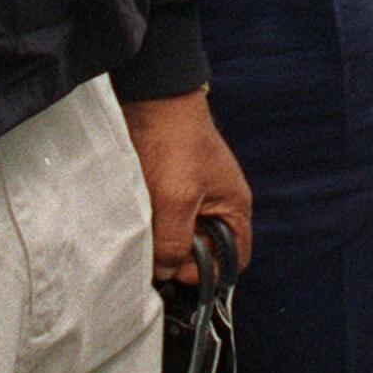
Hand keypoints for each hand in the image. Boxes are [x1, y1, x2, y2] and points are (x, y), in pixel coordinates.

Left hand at [118, 89, 252, 283]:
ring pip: (180, 239)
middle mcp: (218, 206)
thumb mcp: (176, 199)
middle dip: (180, 259)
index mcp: (234, 207)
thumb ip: (174, 242)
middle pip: (204, 252)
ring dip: (162, 242)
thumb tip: (166, 272)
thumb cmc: (174, 142)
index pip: (234, 260)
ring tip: (144, 234)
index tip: (177, 271)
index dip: (209, 273)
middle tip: (154, 255)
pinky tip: (137, 221)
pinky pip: (164, 222)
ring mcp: (194, 198)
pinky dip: (151, 227)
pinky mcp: (170, 191)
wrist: (150, 99)